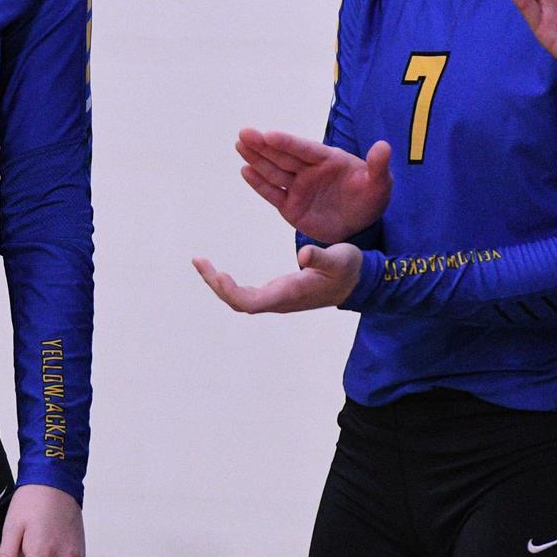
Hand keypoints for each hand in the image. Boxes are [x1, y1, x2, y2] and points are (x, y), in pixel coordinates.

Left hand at [192, 242, 362, 313]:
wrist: (359, 282)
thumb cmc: (349, 268)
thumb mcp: (339, 258)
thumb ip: (321, 256)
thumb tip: (303, 254)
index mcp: (290, 294)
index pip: (252, 302)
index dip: (232, 292)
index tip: (219, 274)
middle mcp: (280, 300)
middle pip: (239, 302)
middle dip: (216, 284)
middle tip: (198, 260)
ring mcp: (277, 298)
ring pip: (241, 299)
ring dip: (219, 284)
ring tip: (201, 262)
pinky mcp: (278, 292)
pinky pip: (247, 294)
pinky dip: (229, 283)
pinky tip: (219, 272)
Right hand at [234, 129, 390, 242]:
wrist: (362, 225)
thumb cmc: (371, 197)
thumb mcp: (380, 184)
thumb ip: (378, 166)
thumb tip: (384, 146)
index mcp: (327, 159)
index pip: (304, 149)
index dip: (286, 142)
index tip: (269, 134)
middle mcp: (309, 170)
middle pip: (283, 156)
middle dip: (263, 145)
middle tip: (244, 133)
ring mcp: (298, 187)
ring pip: (274, 171)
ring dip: (256, 159)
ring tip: (239, 145)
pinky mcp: (291, 206)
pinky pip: (272, 193)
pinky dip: (259, 183)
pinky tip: (245, 171)